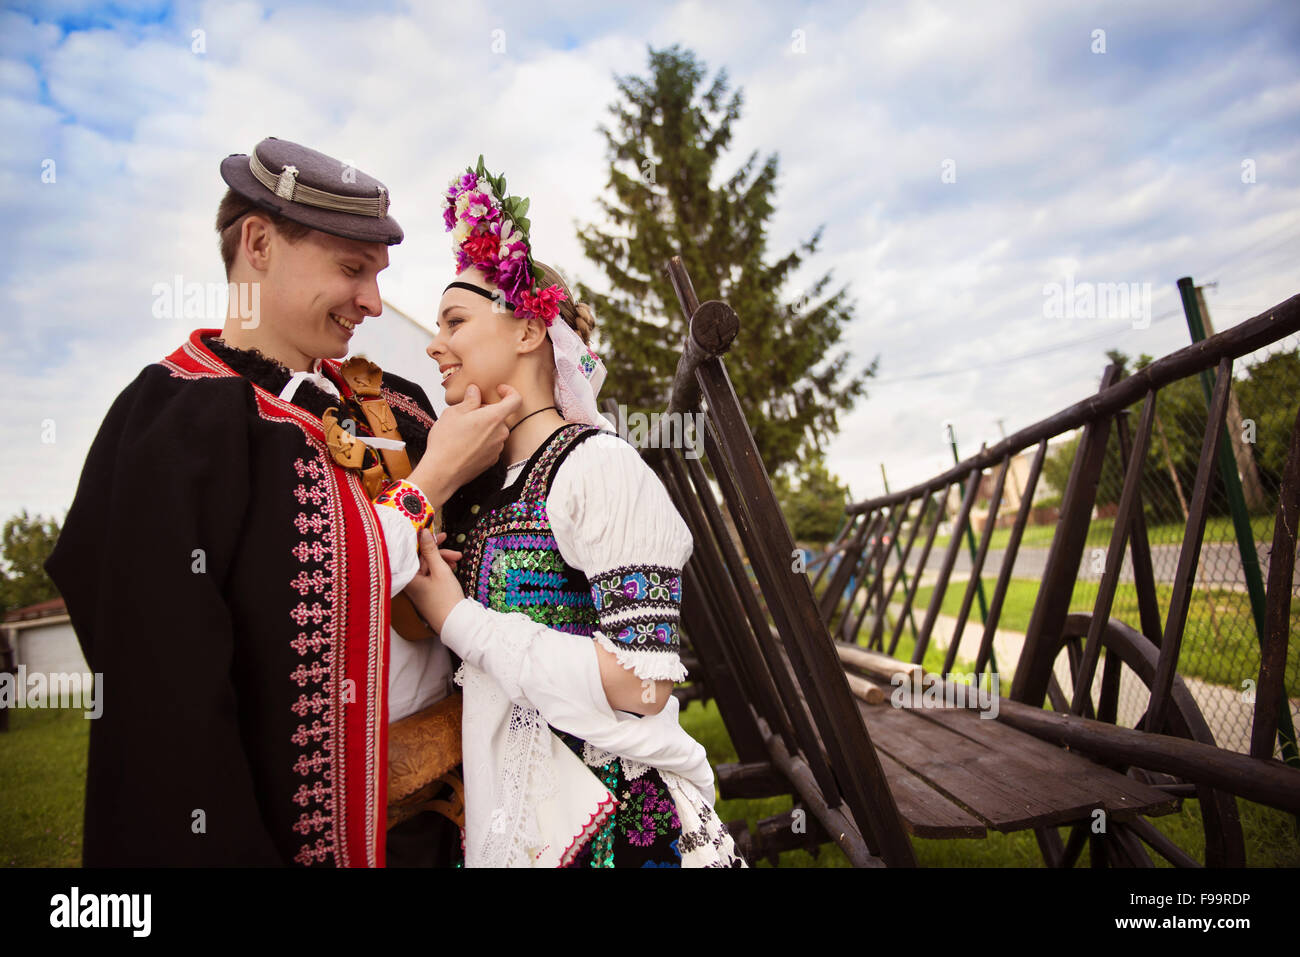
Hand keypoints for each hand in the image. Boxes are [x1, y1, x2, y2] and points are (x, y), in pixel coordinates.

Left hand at [404, 529, 466, 633]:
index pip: (412, 552)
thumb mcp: (440, 570)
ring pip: (428, 567)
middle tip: (453, 551)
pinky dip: (442, 570)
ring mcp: (417, 588)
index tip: (438, 535)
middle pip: (422, 559)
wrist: (455, 622)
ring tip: (457, 561)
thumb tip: (423, 532)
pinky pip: (431, 575)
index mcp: (408, 576)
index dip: (425, 541)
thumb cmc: (445, 598)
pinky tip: (453, 569)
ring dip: (443, 561)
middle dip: (439, 553)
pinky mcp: (425, 592)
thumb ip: (431, 550)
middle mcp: (410, 582)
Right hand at [410, 384, 522, 504]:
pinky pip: (491, 444)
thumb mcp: (453, 413)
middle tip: (466, 414)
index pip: (515, 400)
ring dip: (483, 427)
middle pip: (500, 416)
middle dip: (486, 412)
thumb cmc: (446, 442)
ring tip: (462, 431)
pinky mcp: (492, 460)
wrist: (442, 472)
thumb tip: (475, 391)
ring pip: (494, 430)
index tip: (499, 390)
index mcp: (494, 417)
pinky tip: (465, 444)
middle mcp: (501, 433)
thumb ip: (469, 400)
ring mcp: (498, 448)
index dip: (509, 391)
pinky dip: (482, 440)